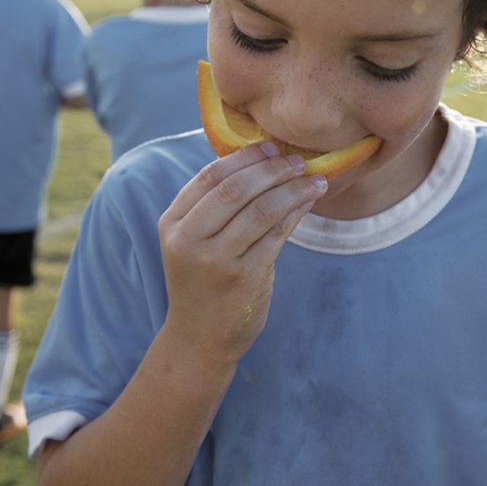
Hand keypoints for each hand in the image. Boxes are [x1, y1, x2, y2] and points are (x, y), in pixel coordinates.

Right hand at [157, 142, 327, 367]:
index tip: (271, 147)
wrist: (199, 338)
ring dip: (292, 190)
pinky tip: (308, 204)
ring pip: (261, 211)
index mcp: (173, 223)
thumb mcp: (192, 241)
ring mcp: (216, 261)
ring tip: (313, 180)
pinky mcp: (244, 278)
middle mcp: (189, 240)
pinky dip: (295, 214)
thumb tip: (260, 160)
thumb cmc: (202, 281)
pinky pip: (276, 235)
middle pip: (236, 190)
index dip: (244, 158)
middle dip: (272, 170)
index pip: (210, 177)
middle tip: (297, 161)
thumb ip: (214, 206)